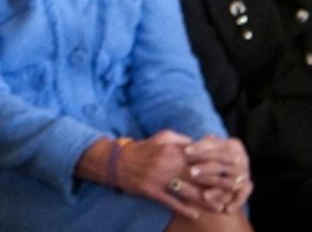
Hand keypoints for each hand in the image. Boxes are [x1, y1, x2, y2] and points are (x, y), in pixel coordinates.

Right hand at [110, 130, 248, 219]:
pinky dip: (183, 209)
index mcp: (173, 150)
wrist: (117, 161)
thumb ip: (182, 140)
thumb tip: (201, 144)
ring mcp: (160, 179)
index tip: (234, 171)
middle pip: (199, 177)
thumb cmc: (143, 148)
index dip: (218, 165)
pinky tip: (195, 214)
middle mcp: (168, 164)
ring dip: (205, 201)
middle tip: (234, 191)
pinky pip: (170, 202)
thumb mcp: (162, 137)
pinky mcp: (151, 191)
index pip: (201, 158)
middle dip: (218, 185)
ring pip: (187, 192)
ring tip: (220, 207)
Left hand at [181, 134, 252, 213]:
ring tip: (204, 196)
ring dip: (217, 189)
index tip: (185, 151)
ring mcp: (244, 173)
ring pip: (230, 182)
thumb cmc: (211, 149)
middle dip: (206, 168)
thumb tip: (185, 149)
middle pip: (222, 164)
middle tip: (191, 172)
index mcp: (233, 144)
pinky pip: (242, 195)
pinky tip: (226, 209)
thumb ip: (200, 144)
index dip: (199, 147)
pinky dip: (236, 202)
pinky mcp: (246, 186)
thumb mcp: (208, 144)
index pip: (214, 145)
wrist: (231, 160)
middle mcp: (241, 158)